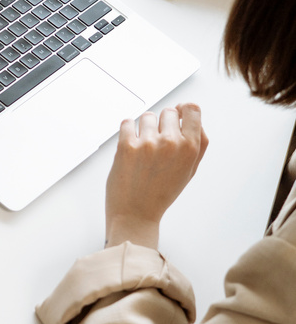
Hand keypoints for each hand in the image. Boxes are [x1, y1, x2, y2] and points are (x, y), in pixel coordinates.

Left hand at [104, 104, 207, 249]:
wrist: (135, 214)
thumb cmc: (161, 193)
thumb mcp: (189, 171)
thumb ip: (197, 143)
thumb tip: (193, 116)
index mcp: (190, 148)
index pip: (192, 109)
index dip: (183, 110)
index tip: (176, 116)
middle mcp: (171, 143)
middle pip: (168, 111)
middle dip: (162, 124)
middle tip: (156, 145)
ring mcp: (148, 143)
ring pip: (146, 116)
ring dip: (143, 129)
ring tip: (143, 151)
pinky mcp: (126, 146)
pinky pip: (127, 122)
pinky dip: (127, 132)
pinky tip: (131, 148)